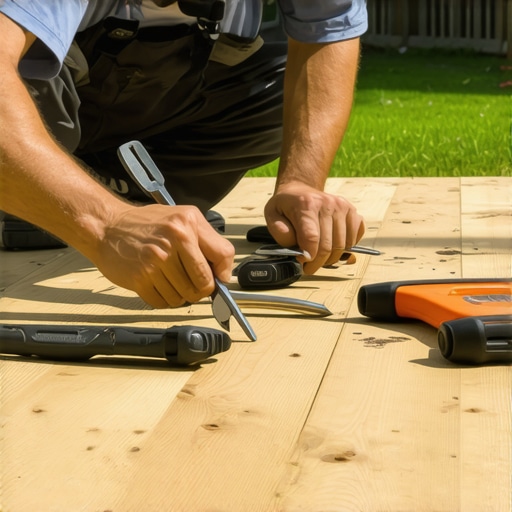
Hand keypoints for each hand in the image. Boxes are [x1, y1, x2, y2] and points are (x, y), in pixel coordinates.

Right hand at [93, 204, 233, 307]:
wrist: (107, 226)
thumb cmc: (145, 223)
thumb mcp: (182, 217)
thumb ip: (206, 240)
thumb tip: (222, 273)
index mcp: (187, 225)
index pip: (222, 256)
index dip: (223, 273)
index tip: (218, 279)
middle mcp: (173, 241)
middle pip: (203, 284)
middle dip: (201, 290)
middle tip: (192, 284)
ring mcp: (155, 262)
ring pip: (183, 297)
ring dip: (180, 296)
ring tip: (170, 281)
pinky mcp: (140, 278)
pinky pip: (163, 302)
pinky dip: (163, 300)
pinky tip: (158, 285)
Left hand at [264, 182, 364, 273]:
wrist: (301, 189)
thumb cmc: (287, 205)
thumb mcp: (272, 214)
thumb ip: (279, 231)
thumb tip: (295, 246)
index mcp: (306, 204)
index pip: (312, 238)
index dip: (308, 257)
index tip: (303, 263)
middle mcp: (327, 204)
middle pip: (328, 245)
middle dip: (318, 262)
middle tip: (310, 267)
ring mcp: (342, 207)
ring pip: (342, 245)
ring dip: (332, 258)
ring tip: (320, 257)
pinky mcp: (352, 211)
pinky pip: (354, 238)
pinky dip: (346, 248)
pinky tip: (333, 246)